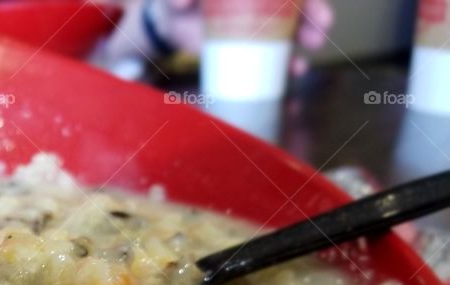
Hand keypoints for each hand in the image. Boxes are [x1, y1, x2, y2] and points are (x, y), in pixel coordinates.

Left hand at [99, 0, 334, 75]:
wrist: (171, 22)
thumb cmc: (180, 0)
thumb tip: (183, 3)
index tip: (308, 4)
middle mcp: (261, 1)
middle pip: (295, 5)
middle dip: (313, 14)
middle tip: (321, 27)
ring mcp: (258, 23)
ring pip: (292, 27)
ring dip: (307, 37)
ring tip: (312, 49)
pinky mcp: (251, 46)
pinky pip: (275, 53)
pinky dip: (287, 62)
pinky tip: (295, 70)